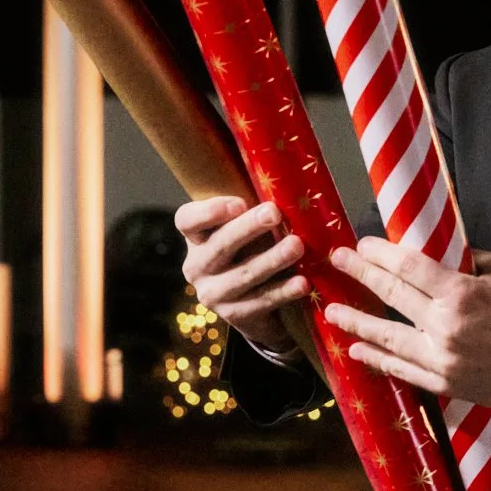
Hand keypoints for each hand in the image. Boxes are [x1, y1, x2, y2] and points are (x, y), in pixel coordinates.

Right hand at [175, 196, 308, 356]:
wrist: (255, 307)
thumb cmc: (253, 252)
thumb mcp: (245, 230)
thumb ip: (252, 209)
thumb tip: (284, 175)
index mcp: (195, 238)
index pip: (187, 220)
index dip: (209, 212)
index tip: (238, 203)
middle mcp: (196, 266)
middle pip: (219, 245)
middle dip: (248, 228)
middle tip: (275, 212)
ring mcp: (213, 293)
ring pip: (244, 274)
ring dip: (272, 259)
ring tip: (297, 246)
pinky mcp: (234, 315)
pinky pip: (262, 301)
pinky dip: (284, 291)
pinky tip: (303, 283)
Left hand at [325, 239, 490, 407]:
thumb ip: (465, 261)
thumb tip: (431, 253)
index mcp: (461, 294)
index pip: (406, 268)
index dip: (378, 254)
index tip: (360, 246)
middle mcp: (445, 327)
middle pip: (390, 296)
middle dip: (359, 276)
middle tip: (335, 263)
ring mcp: (443, 360)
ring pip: (388, 339)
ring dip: (357, 323)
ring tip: (332, 313)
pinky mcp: (447, 385)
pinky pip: (404, 371)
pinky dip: (379, 360)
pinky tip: (358, 350)